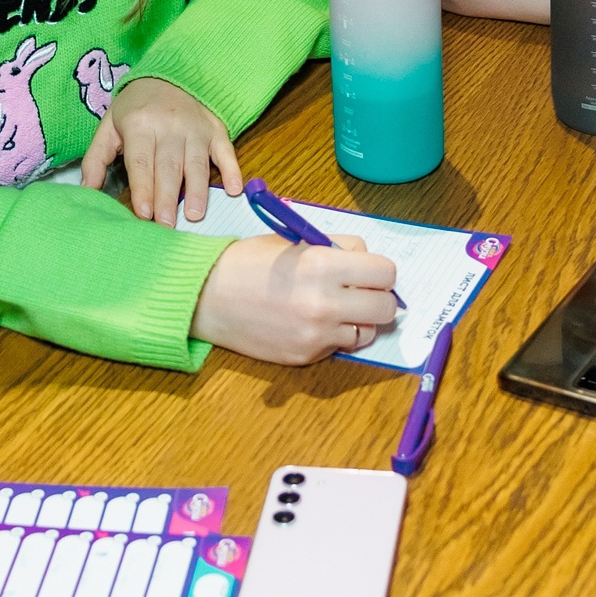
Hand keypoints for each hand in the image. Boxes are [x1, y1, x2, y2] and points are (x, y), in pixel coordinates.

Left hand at [81, 75, 240, 224]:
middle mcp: (169, 126)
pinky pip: (226, 151)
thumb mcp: (109, 127)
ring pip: (196, 163)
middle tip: (166, 226)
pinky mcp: (216, 130)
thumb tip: (85, 192)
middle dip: (168, 198)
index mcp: (140, 124)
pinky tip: (235, 190)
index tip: (144, 213)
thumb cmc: (135, 110)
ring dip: (197, 191)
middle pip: (169, 167)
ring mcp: (196, 128)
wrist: (168, 76)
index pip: (141, 162)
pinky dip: (232, 170)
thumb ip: (96, 159)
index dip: (143, 188)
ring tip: (195, 216)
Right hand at [192, 234, 398, 363]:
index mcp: (323, 265)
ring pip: (368, 331)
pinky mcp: (306, 355)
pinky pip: (340, 346)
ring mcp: (316, 334)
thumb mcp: (295, 241)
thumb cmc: (249, 262)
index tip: (370, 272)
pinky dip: (334, 335)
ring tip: (335, 308)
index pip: (386, 272)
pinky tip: (311, 322)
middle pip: (387, 307)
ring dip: (359, 320)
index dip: (380, 271)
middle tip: (361, 292)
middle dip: (378, 297)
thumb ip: (336, 249)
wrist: (208, 296)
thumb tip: (367, 260)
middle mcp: (324, 303)